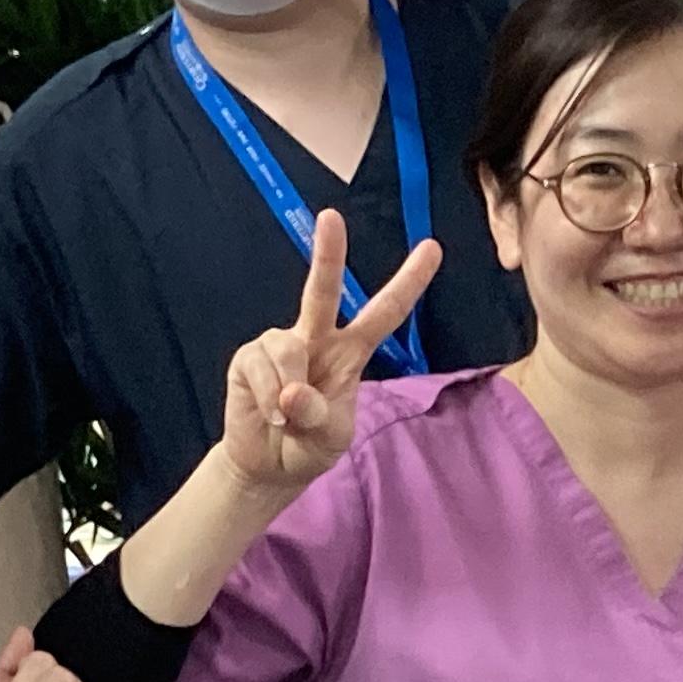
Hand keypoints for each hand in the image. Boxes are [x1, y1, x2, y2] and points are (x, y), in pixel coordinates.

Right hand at [221, 206, 446, 499]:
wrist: (269, 465)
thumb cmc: (310, 444)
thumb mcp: (332, 437)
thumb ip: (320, 415)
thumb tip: (291, 392)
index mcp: (351, 351)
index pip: (385, 313)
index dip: (408, 282)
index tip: (432, 247)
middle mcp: (315, 337)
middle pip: (323, 290)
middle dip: (327, 252)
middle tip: (330, 217)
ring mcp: (279, 344)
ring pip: (287, 350)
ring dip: (289, 392)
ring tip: (287, 419)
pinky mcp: (249, 357)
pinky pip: (261, 370)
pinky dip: (267, 399)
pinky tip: (269, 415)